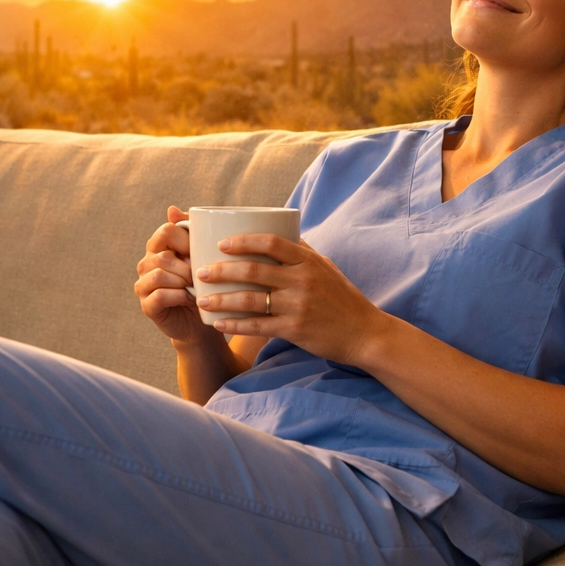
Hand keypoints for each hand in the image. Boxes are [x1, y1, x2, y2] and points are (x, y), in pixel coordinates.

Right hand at [134, 206, 221, 347]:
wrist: (203, 319)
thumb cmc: (204, 284)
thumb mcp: (203, 256)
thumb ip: (192, 232)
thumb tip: (171, 209)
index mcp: (159, 247)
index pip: (166, 231)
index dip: (186, 240)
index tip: (202, 252)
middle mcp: (146, 263)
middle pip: (163, 255)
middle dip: (187, 267)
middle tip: (201, 276)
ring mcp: (143, 285)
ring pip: (160, 274)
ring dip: (183, 281)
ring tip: (196, 288)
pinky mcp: (147, 306)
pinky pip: (160, 295)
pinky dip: (179, 296)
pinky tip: (191, 299)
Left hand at [194, 234, 392, 365]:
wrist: (364, 333)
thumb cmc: (342, 298)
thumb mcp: (326, 267)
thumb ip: (301, 252)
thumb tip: (276, 232)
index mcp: (308, 261)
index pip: (271, 242)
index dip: (243, 241)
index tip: (221, 244)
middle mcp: (302, 281)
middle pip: (253, 270)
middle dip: (222, 270)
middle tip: (200, 271)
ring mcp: (298, 306)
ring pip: (250, 300)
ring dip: (221, 299)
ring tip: (201, 298)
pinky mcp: (294, 329)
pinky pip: (257, 326)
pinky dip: (234, 324)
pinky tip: (217, 323)